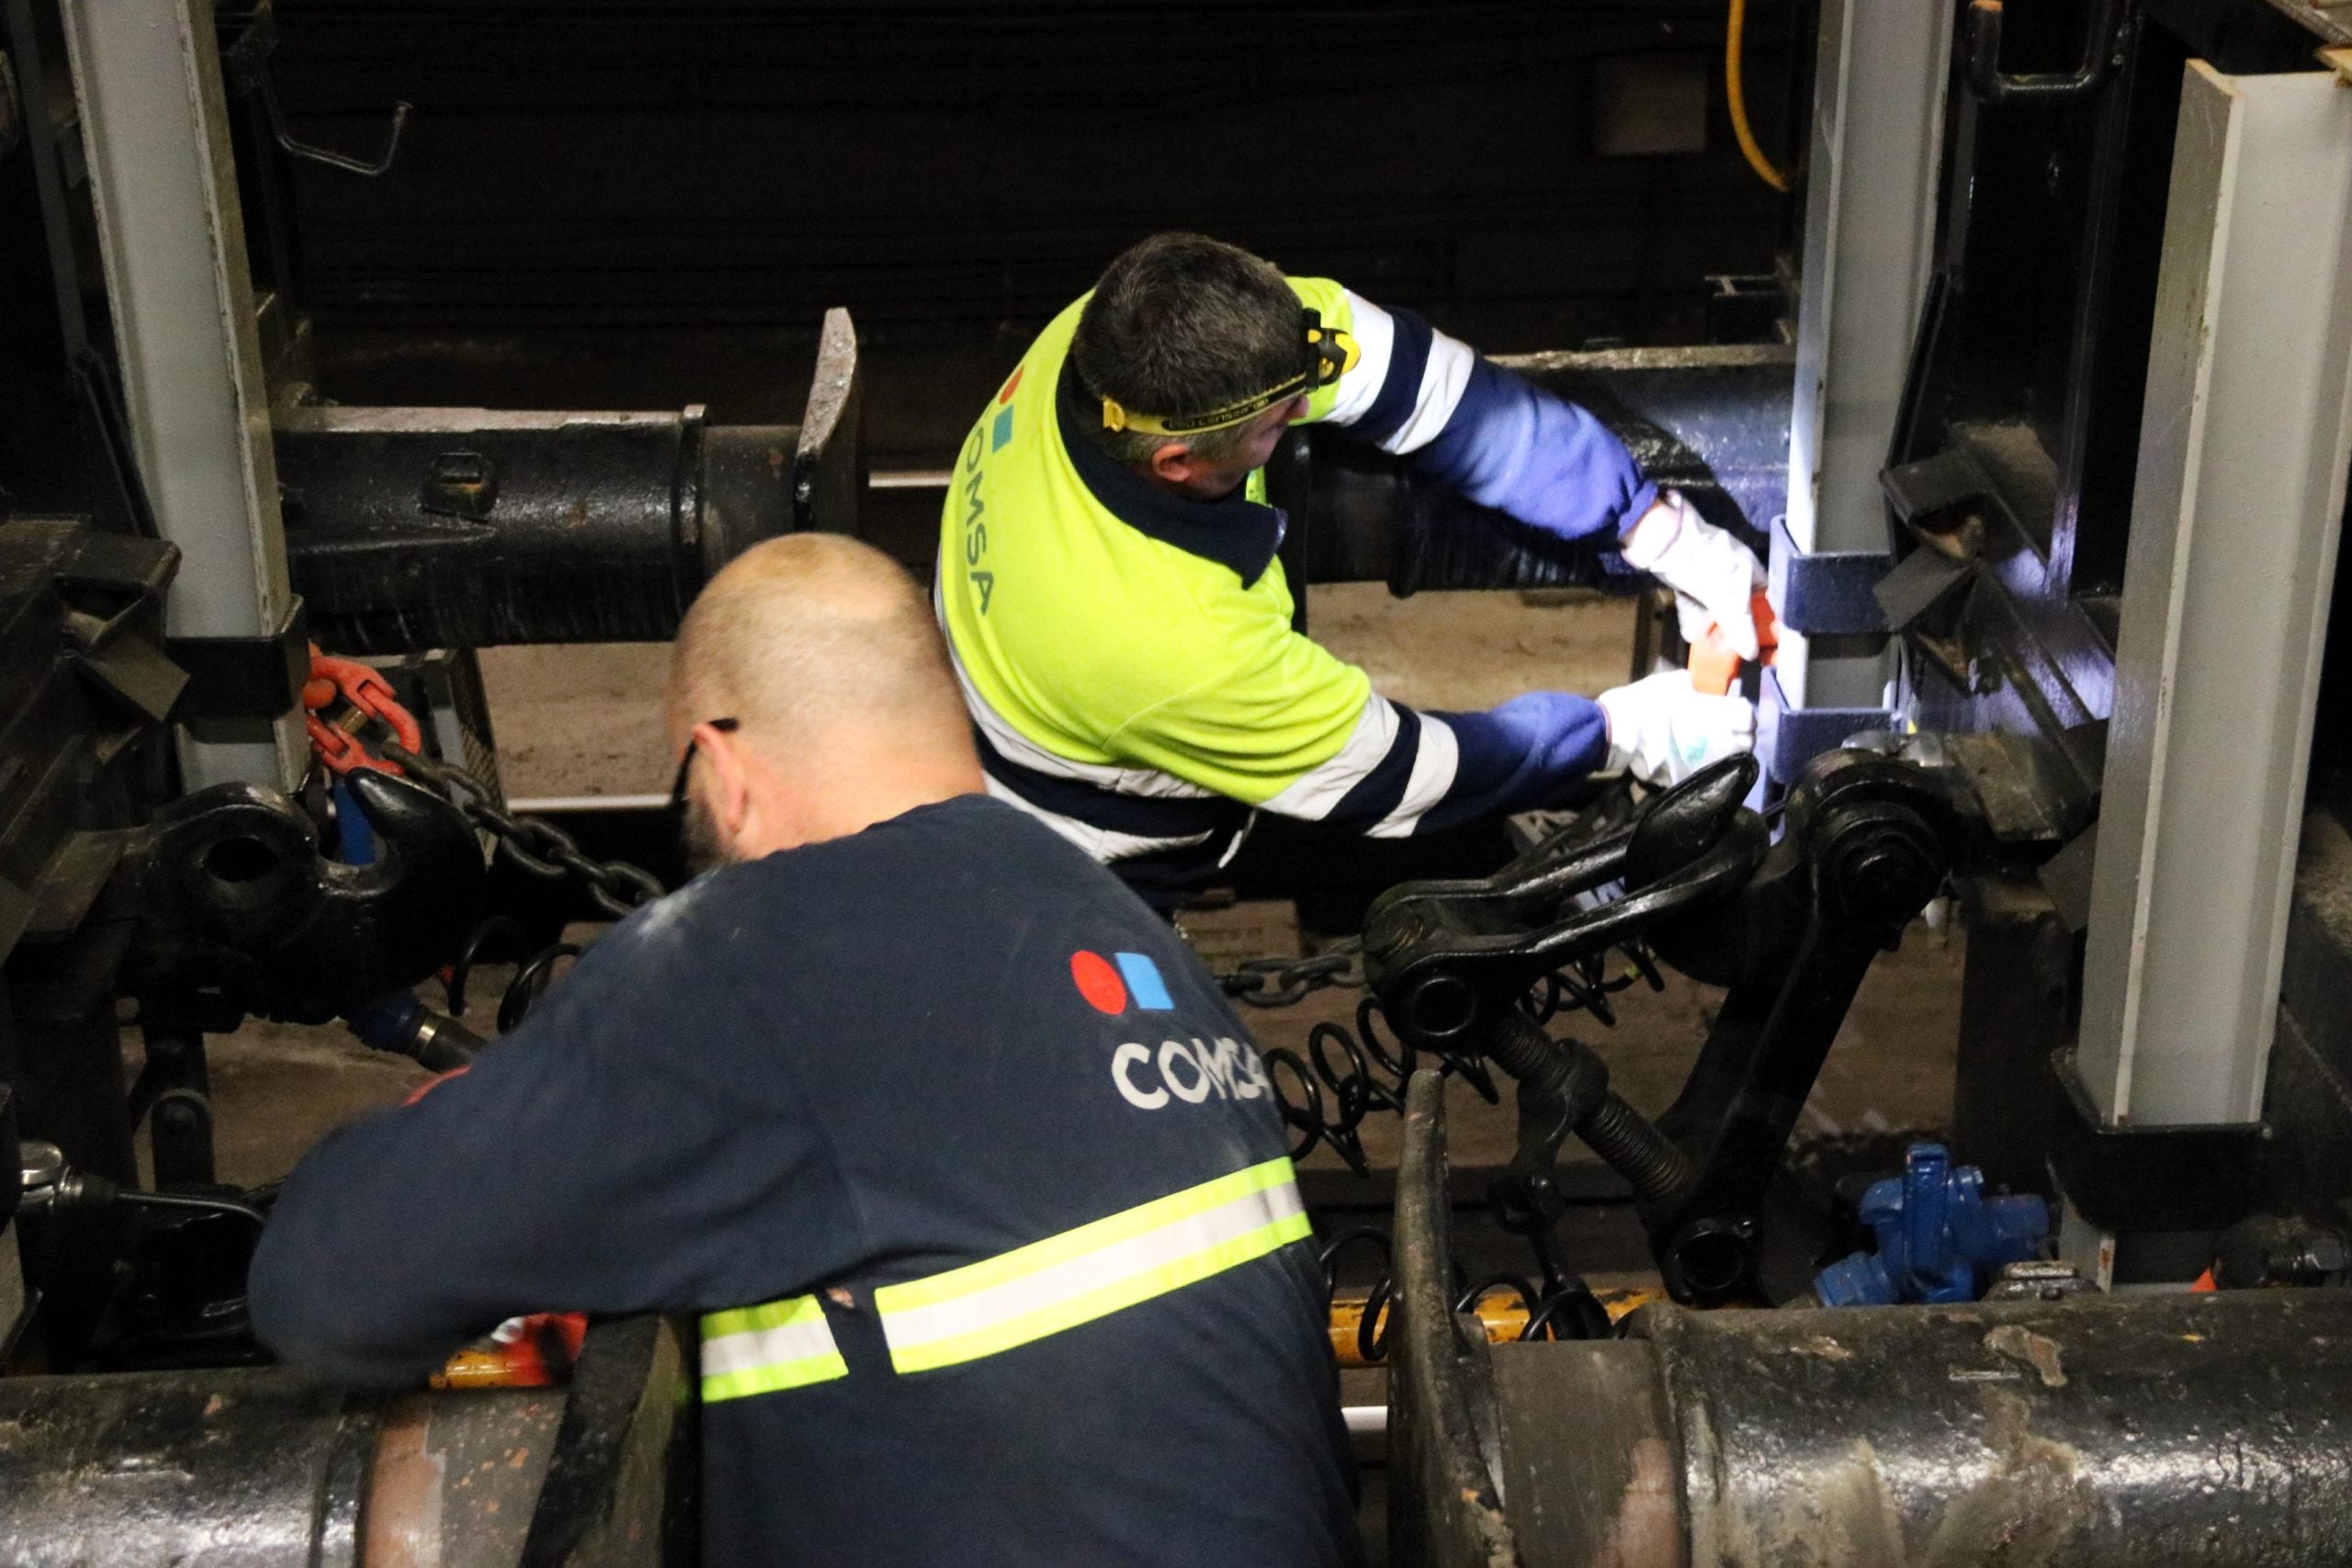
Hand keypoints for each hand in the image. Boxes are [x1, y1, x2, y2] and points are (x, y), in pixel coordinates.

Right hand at [1595, 671, 1756, 785]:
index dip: (1744, 714)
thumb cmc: (1646, 702)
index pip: (1749, 718)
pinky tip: (1693, 757)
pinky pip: (1705, 774)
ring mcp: (1703, 764)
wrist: (1616, 732)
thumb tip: (1703, 686)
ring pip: (1729, 763)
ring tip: (1711, 745)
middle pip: (1746, 744)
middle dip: (1740, 736)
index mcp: (1717, 715)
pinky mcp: (1687, 778)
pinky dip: (1704, 767)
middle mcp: (1717, 742)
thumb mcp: (1674, 682)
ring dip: (1725, 753)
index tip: (1735, 711)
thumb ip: (1697, 684)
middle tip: (1728, 729)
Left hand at [1622, 492, 1766, 660]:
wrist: (1662, 540)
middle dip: (1736, 627)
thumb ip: (1739, 623)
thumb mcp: (1725, 595)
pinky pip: (1694, 604)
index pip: (1765, 596)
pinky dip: (1693, 619)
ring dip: (1713, 626)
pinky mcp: (1687, 580)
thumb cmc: (1702, 563)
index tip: (1765, 640)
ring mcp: (1708, 575)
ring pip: (1715, 605)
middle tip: (1737, 650)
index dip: (1766, 617)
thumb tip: (1751, 653)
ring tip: (1714, 649)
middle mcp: (1732, 571)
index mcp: (1749, 568)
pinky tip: (1692, 636)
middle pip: (1739, 604)